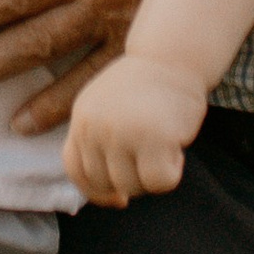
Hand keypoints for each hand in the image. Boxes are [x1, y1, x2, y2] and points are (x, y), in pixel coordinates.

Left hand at [63, 52, 207, 207]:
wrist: (175, 55)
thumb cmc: (147, 86)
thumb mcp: (109, 107)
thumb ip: (99, 141)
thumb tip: (111, 194)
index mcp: (82, 118)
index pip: (76, 170)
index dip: (97, 192)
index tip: (118, 198)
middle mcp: (96, 126)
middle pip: (106, 183)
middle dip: (132, 180)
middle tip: (152, 155)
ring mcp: (123, 132)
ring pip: (133, 187)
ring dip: (152, 175)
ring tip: (164, 142)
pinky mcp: (153, 138)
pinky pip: (159, 182)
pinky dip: (172, 172)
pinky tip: (177, 145)